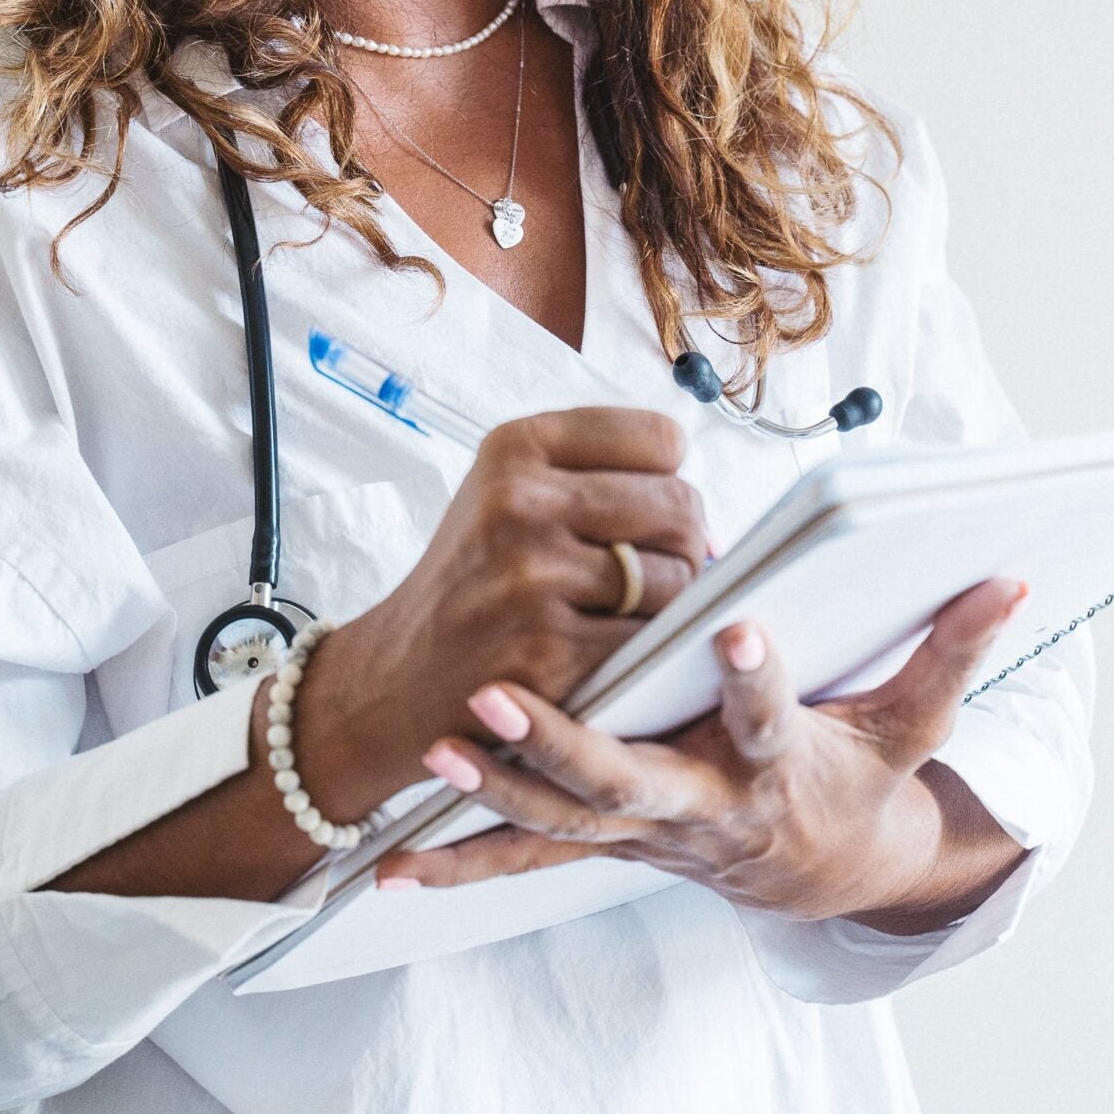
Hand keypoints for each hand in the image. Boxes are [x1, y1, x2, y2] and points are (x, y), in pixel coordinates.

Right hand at [302, 408, 707, 815]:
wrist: (399, 675)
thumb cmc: (477, 580)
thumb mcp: (509, 493)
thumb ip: (600, 474)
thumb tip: (714, 522)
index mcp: (515, 446)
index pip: (661, 439)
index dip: (668, 480)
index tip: (643, 511)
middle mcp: (519, 500)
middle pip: (679, 505)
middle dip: (684, 545)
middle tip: (652, 574)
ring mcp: (532, 575)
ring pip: (678, 576)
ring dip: (672, 605)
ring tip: (627, 613)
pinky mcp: (548, 648)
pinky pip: (653, 639)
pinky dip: (648, 652)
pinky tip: (613, 653)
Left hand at [372, 577, 1031, 928]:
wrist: (816, 870)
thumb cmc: (862, 779)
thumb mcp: (914, 723)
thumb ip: (952, 649)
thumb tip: (1011, 578)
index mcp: (777, 765)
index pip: (770, 717)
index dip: (756, 678)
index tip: (734, 626)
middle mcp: (702, 805)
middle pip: (628, 782)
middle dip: (562, 743)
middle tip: (498, 694)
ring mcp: (644, 832)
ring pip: (560, 820)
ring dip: (492, 789)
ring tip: (433, 746)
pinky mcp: (604, 841)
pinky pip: (526, 857)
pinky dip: (461, 860)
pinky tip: (390, 862)